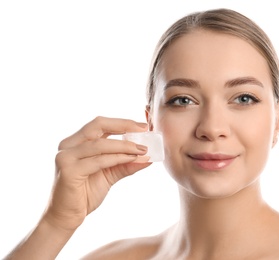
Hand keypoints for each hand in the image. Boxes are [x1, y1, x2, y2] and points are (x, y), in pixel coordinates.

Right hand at [43, 116, 150, 230]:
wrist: (67, 218)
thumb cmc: (85, 195)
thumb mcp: (110, 175)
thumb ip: (126, 164)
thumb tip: (148, 157)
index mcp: (76, 142)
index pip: (100, 124)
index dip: (122, 122)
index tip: (143, 126)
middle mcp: (68, 145)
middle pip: (98, 125)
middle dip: (124, 125)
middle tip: (144, 130)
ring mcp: (66, 157)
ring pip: (100, 144)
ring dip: (125, 145)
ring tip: (142, 149)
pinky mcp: (68, 170)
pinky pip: (98, 160)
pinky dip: (117, 158)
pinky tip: (131, 159)